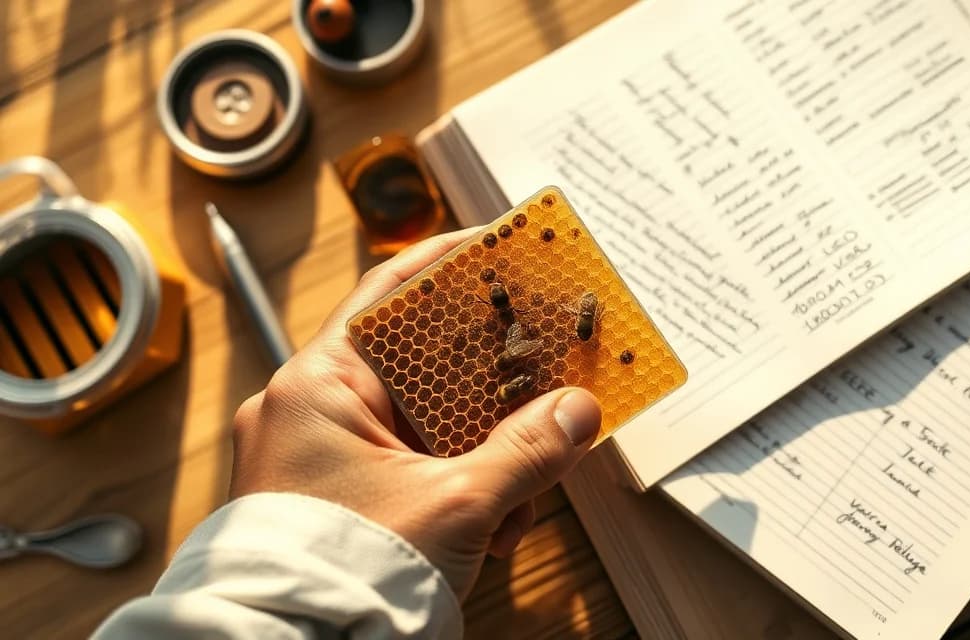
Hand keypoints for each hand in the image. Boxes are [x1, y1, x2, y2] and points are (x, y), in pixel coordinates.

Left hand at [228, 227, 601, 599]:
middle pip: (423, 364)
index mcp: (319, 386)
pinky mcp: (344, 500)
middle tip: (547, 373)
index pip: (391, 292)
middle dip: (492, 384)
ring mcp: (327, 459)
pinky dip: (461, 493)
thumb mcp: (455, 505)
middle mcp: (315, 412)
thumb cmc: (342, 577)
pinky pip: (416, 471)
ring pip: (429, 427)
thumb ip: (525, 451)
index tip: (505, 247)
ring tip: (516, 502)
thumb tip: (577, 410)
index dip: (452, 262)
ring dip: (485, 457)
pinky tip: (491, 533)